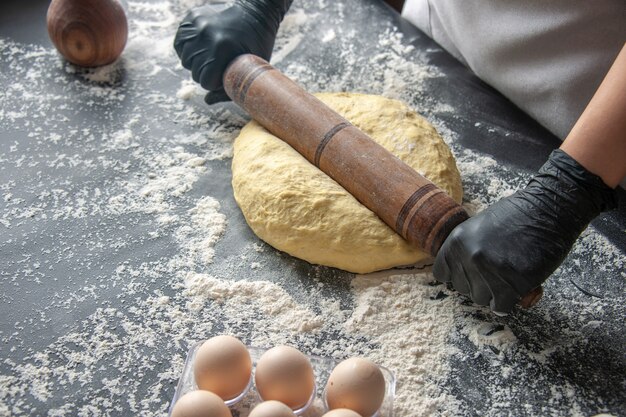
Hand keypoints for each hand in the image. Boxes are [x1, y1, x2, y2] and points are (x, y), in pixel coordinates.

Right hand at [174, 0, 291, 103]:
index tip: (224, 77)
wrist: (256, 14)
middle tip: (219, 67)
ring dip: (196, 63)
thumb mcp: (248, 70)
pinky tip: (200, 50)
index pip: (205, 81)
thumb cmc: (256, 46)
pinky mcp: (192, 17)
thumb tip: (207, 101)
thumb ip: (229, 88)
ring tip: (210, 58)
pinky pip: (179, 43)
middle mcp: (206, 34)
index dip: (215, 83)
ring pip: (185, 59)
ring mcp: (198, 23)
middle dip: (206, 74)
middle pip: (194, 71)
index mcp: (221, 48)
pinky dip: (186, 49)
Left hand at [434, 150, 616, 313]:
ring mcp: (490, 272)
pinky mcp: (512, 284)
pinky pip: (501, 306)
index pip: (442, 274)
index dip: (458, 274)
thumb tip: (462, 272)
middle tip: (496, 272)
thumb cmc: (516, 215)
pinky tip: (515, 290)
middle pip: (462, 289)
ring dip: (494, 293)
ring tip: (507, 277)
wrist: (549, 209)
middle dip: (478, 283)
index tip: (470, 272)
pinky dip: (508, 302)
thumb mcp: (478, 227)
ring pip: (481, 299)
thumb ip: (466, 249)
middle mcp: (468, 257)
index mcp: (456, 241)